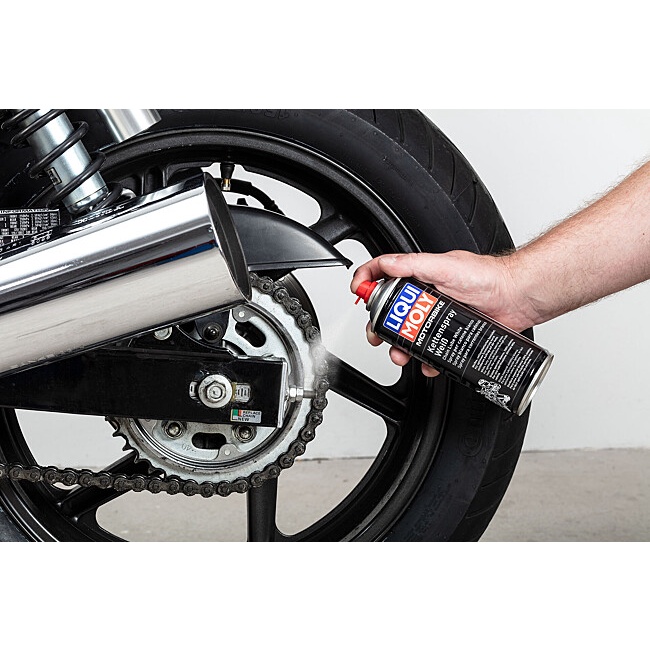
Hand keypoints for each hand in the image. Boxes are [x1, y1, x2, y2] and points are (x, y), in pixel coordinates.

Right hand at [351, 251, 534, 376]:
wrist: (518, 298)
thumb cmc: (488, 277)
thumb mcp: (446, 265)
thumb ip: (414, 263)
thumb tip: (386, 264)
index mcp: (421, 276)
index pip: (385, 274)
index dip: (368, 281)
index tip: (358, 291)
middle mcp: (427, 297)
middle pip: (391, 312)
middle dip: (379, 325)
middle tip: (376, 334)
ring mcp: (438, 318)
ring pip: (409, 336)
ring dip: (400, 348)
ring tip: (401, 354)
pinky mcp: (451, 336)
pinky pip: (431, 352)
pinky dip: (426, 361)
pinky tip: (429, 363)